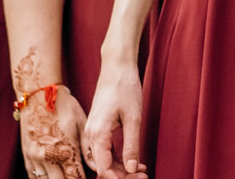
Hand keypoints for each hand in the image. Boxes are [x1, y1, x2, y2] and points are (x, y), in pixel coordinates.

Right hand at [18, 86, 88, 178]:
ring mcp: (35, 158)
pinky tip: (51, 176)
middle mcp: (49, 158)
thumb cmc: (64, 107)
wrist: (39, 95)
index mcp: (65, 150)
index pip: (75, 178)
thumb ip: (88, 148)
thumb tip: (97, 166)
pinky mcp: (27, 155)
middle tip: (77, 177)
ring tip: (65, 175)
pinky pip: (33, 176)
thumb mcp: (81, 124)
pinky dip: (42, 178)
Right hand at [81, 61, 147, 178]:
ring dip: (120, 168)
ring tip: (142, 171)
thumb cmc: (125, 88)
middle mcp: (91, 134)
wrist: (117, 66)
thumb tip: (133, 168)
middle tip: (143, 176)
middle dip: (121, 175)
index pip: (103, 168)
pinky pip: (105, 149)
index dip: (118, 178)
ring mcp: (93, 130)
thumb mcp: (134, 118)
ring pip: (103, 159)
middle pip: (102, 166)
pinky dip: (118, 157)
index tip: (136, 178)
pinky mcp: (98, 127)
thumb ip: (132, 145)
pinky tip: (134, 161)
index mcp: (97, 133)